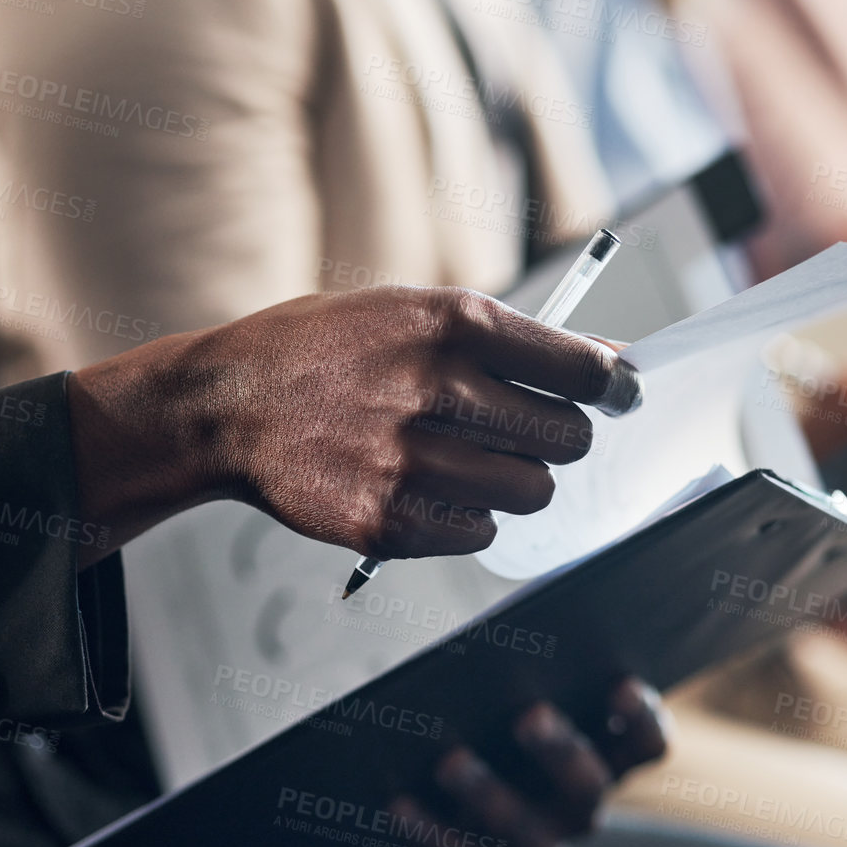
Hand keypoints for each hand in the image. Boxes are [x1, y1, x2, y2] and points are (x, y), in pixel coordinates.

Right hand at [67, 286, 641, 562]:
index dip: (612, 387)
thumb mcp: (409, 311)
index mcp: (449, 324)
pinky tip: (434, 489)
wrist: (227, 405)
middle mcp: (434, 389)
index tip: (619, 396)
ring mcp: (408, 461)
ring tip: (473, 460)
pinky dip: (470, 518)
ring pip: (529, 493)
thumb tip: (604, 361)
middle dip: (560, 438)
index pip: (579, 368)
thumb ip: (506, 338)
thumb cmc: (324, 350)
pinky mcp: (385, 520)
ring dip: (516, 482)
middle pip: (564, 438)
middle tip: (531, 432)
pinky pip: (478, 534)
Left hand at [390, 678, 668, 846]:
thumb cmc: (486, 715)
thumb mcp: (508, 690)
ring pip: (527, 831)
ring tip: (449, 760)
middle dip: (560, 751)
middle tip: (529, 715)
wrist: (445, 793)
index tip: (618, 684)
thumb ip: (519, 670)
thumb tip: (499, 646)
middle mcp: (583, 806)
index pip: (646, 742)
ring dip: (488, 795)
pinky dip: (433, 837)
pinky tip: (399, 805)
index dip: (641, 717)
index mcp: (605, 754)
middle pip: (587, 785)